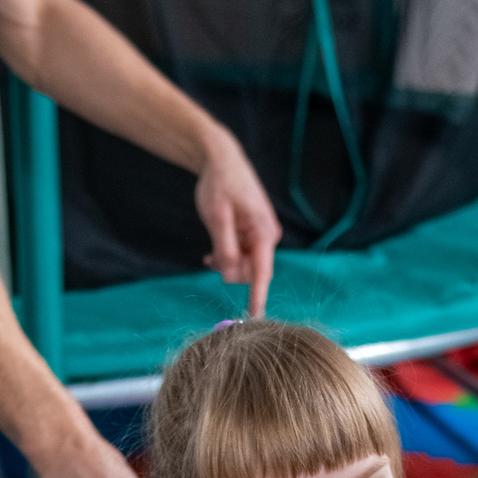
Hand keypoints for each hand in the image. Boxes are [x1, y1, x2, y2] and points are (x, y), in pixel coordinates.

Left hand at [194, 131, 278, 316]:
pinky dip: (227, 257)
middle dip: (231, 272)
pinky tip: (213, 252)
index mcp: (263, 233)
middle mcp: (267, 237)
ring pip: (245, 265)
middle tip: (210, 258)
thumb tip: (230, 275)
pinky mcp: (253, 234)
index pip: (262, 273)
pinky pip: (242, 256)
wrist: (221, 159)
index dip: (257, 297)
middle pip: (251, 272)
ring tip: (211, 250)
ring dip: (227, 264)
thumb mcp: (216, 217)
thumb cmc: (219, 185)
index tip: (255, 318)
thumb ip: (224, 248)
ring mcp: (261, 236)